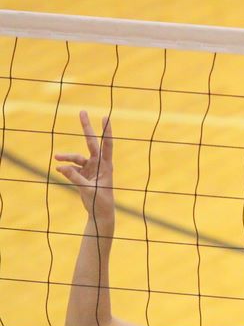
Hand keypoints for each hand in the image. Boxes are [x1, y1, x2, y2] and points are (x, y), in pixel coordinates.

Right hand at [54, 111, 114, 228]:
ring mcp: (91, 169)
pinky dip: (65, 168)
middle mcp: (99, 164)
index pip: (106, 145)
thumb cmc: (101, 202)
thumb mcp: (88, 190)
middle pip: (91, 143)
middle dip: (86, 128)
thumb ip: (75, 178)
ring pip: (76, 158)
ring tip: (56, 158)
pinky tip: (58, 169)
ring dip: (66, 157)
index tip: (105, 117)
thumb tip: (61, 166)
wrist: (100, 213)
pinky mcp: (83, 175)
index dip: (106, 131)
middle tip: (82, 111)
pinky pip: (71, 168)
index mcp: (106, 166)